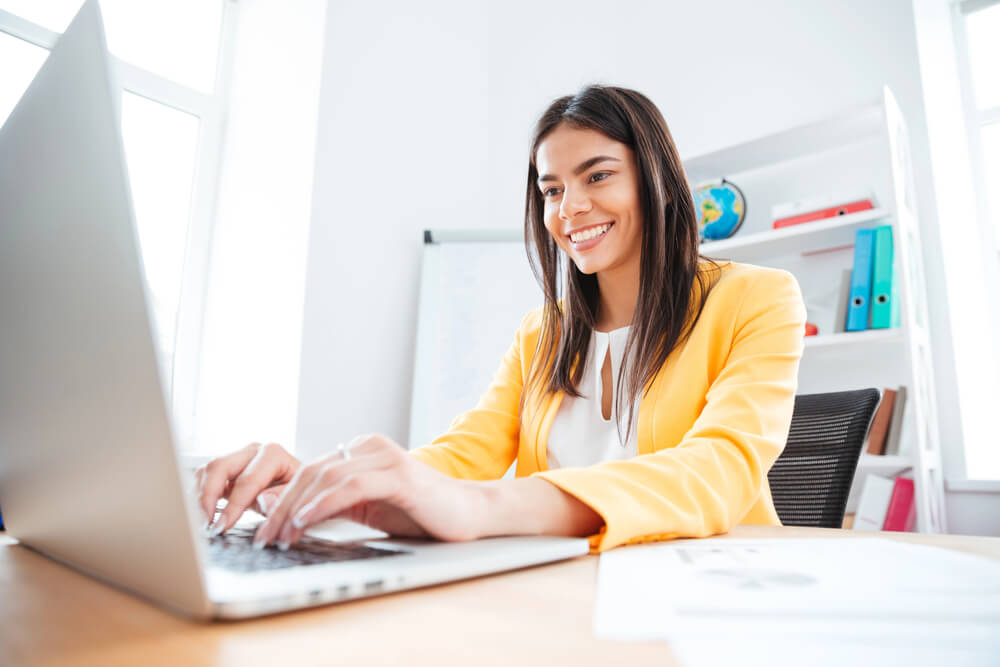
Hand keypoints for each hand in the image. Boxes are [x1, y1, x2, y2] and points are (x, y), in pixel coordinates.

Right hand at [194, 442, 301, 534]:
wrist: (297, 484)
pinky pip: (204, 477)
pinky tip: (200, 513)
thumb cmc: (297, 490)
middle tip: (204, 523)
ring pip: (207, 470)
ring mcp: (237, 457)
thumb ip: (280, 498)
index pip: (247, 481)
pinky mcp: (226, 469)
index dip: (233, 506)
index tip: (222, 526)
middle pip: (219, 467)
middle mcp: (252, 451)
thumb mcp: (296, 496)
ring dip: (199, 496)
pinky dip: (198, 494)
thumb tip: (262, 500)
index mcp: (273, 454)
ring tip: (200, 521)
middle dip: (207, 496)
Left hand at [252, 434, 487, 549]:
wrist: (471, 514)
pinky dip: (323, 504)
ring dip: (296, 509)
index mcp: (361, 451)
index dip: (281, 500)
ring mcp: (384, 457)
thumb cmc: (421, 513)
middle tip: (264, 538)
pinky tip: (306, 520)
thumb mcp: (366, 509)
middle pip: (311, 472)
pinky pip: (351, 486)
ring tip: (280, 536)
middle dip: (281, 507)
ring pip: (326, 478)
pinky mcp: (399, 474)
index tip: (263, 531)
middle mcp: (369, 447)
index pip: (309, 472)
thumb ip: (331, 506)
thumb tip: (281, 512)